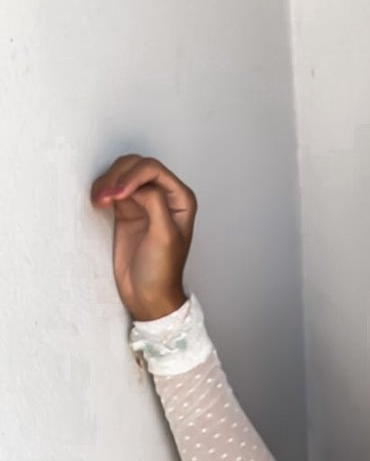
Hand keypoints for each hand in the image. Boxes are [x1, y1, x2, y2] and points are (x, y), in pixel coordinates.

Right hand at [89, 154, 196, 320]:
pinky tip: (98, 202)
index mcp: (181, 199)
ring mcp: (143, 200)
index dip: (133, 176)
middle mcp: (164, 195)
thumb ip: (155, 204)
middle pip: (136, 166)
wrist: (146, 295)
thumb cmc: (162, 271)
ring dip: (107, 182)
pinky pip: (111, 187)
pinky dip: (102, 189)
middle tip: (105, 198)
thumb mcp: (165, 236)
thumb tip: (138, 186)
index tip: (118, 195)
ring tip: (99, 201)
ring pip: (121, 173)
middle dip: (117, 177)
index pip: (153, 170)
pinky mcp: (126, 209)